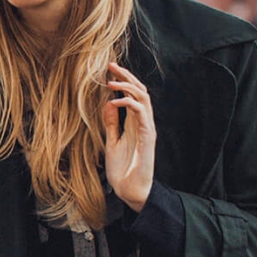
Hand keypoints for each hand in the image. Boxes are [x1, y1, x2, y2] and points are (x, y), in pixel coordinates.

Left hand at [102, 61, 156, 213]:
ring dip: (128, 86)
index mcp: (134, 124)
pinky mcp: (147, 137)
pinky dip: (129, 104)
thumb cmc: (123, 170)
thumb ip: (111, 123)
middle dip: (126, 76)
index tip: (109, 70)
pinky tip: (115, 101)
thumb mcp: (111, 142)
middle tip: (111, 65)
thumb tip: (108, 103)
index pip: (133, 95)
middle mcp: (143, 123)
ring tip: (111, 81)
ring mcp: (146, 129)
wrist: (131, 191)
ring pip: (143, 98)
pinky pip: (141, 115)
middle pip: (140, 91)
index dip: (123, 81)